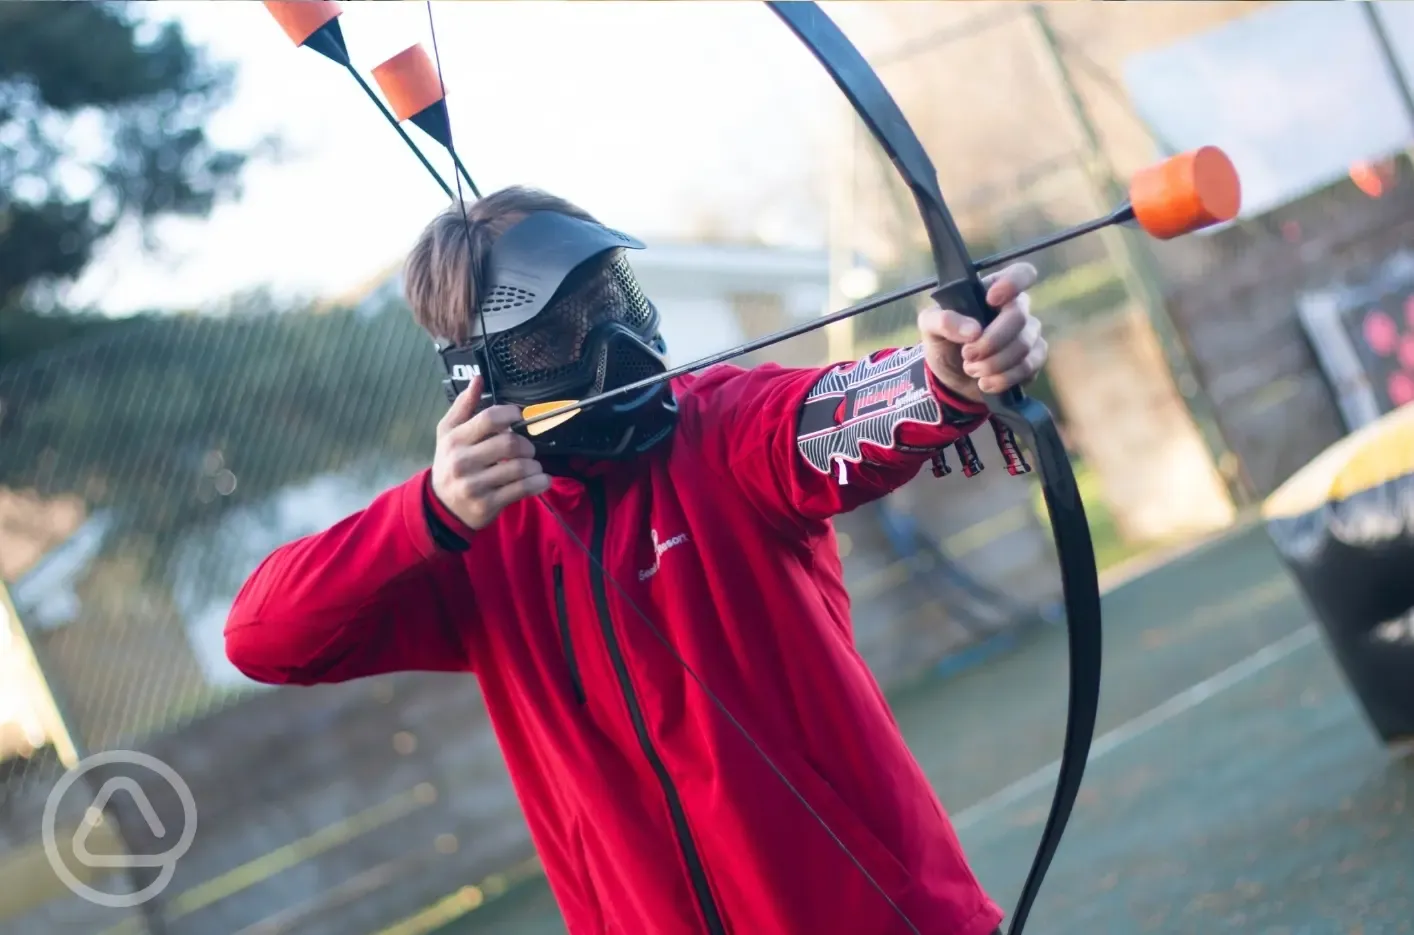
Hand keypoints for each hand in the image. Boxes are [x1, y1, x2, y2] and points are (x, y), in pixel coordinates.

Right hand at [431, 376, 550, 530]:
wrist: (442, 506)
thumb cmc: (450, 462)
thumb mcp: (448, 433)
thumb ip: (464, 406)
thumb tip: (478, 378)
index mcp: (455, 439)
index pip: (489, 418)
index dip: (510, 414)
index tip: (518, 416)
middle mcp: (463, 462)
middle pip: (509, 443)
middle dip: (526, 444)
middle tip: (528, 448)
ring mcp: (475, 485)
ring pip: (519, 468)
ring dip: (534, 465)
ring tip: (532, 465)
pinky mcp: (487, 504)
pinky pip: (522, 489)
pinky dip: (538, 482)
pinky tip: (541, 480)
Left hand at [916, 262, 1046, 402]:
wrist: (950, 378)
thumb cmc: (943, 341)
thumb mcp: (929, 327)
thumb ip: (942, 320)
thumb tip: (973, 331)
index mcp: (992, 290)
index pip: (1021, 273)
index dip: (1013, 283)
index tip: (991, 300)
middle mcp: (1015, 308)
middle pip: (1018, 316)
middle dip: (991, 341)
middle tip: (967, 355)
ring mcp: (1027, 333)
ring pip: (1024, 345)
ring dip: (994, 363)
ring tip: (970, 369)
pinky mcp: (1033, 359)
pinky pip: (1029, 366)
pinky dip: (1004, 378)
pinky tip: (985, 383)